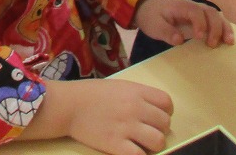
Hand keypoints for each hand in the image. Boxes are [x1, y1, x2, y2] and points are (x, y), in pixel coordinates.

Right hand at [21, 77, 173, 154]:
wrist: (68, 106)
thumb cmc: (91, 94)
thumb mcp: (118, 86)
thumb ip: (137, 96)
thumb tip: (153, 110)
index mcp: (136, 91)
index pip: (167, 103)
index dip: (165, 111)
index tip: (156, 116)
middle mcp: (135, 108)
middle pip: (165, 123)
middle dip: (159, 128)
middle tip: (147, 130)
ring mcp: (127, 127)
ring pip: (158, 141)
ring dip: (153, 144)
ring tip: (142, 143)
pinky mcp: (116, 145)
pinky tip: (131, 150)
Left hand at [132, 0, 233, 48]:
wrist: (149, 9)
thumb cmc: (152, 17)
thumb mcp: (153, 25)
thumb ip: (165, 32)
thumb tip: (179, 40)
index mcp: (180, 6)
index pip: (195, 11)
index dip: (200, 23)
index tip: (199, 37)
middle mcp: (192, 6)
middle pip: (210, 12)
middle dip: (215, 27)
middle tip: (213, 44)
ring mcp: (198, 11)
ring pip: (216, 15)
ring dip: (224, 28)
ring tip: (229, 43)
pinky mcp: (202, 19)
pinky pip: (216, 21)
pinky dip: (224, 29)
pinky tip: (228, 41)